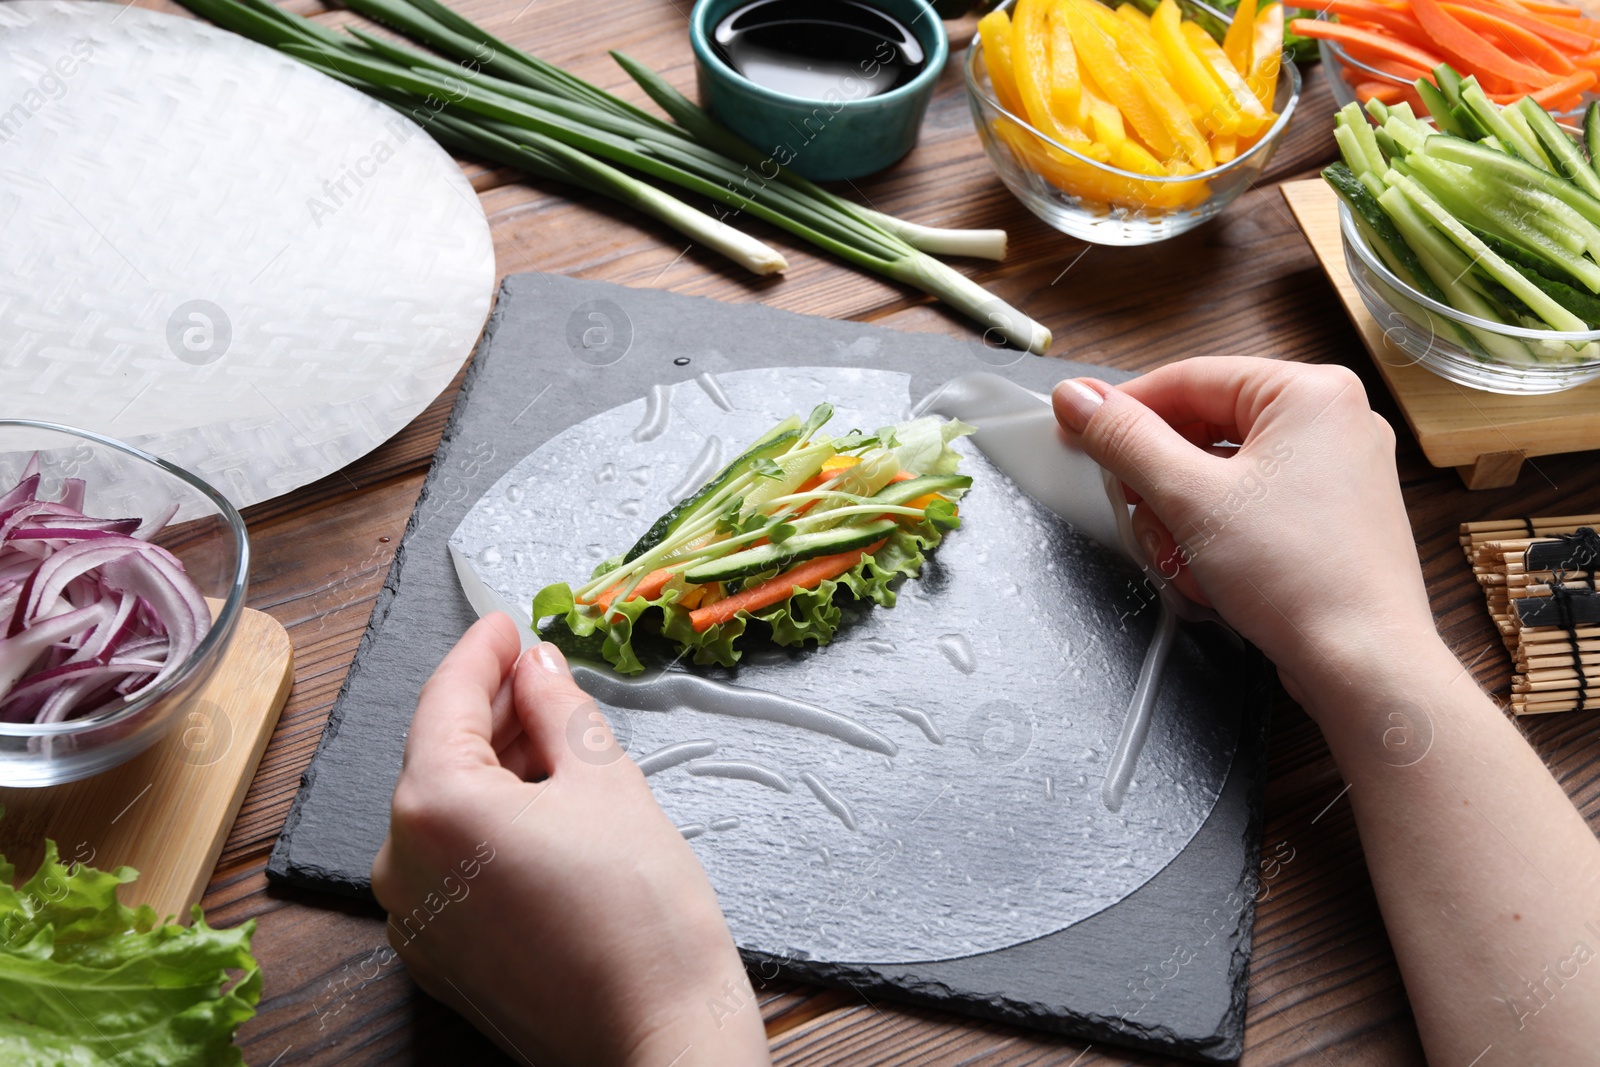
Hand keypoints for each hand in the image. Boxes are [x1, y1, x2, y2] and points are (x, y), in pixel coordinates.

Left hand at [371, 615, 770, 1066]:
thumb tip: (534, 665)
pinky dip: (488, 824)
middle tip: (540, 671)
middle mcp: (403, 862)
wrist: (657, 1038)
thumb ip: (558, 708)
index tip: (505, 621)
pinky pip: (452, 863)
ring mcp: (415, 917)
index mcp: (434, 806)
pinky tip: (540, 804)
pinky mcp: (439, 957)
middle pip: (440, 755)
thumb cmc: (640, 911)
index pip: (447, 699)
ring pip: (446, 811)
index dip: (481, 651)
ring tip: (552, 734)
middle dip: (491, 708)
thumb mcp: (607, 780)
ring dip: (493, 766)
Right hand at [1052, 357, 1437, 718]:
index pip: (1190, 379)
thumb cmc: (1301, 579)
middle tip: (1132, 509)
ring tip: (1180, 557)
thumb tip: (1077, 397)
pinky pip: (1252, 505)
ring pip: (1224, 473)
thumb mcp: (1188, 497)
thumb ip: (1125, 439)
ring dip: (1184, 516)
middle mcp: (1333, 422)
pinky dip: (1218, 534)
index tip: (1079, 430)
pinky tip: (1208, 573)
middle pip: (1206, 428)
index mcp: (1311, 393)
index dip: (1125, 409)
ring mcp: (1337, 472)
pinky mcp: (1331, 518)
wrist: (1363, 665)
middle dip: (1160, 481)